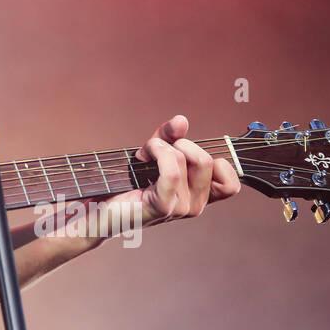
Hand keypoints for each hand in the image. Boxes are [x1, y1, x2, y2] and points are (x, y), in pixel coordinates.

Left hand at [101, 115, 241, 230]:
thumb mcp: (154, 153)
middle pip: (207, 161)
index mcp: (199, 196)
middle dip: (180, 144)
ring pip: (187, 160)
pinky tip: (141, 156)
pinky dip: (158, 153)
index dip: (217, 160)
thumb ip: (170, 137)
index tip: (187, 152)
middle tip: (155, 149)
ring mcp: (181, 209)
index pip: (232, 183)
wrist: (98, 206)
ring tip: (142, 154)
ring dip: (161, 146)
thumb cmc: (125, 181)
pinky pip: (172, 170)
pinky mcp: (163, 207)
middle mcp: (195, 205)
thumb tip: (182, 120)